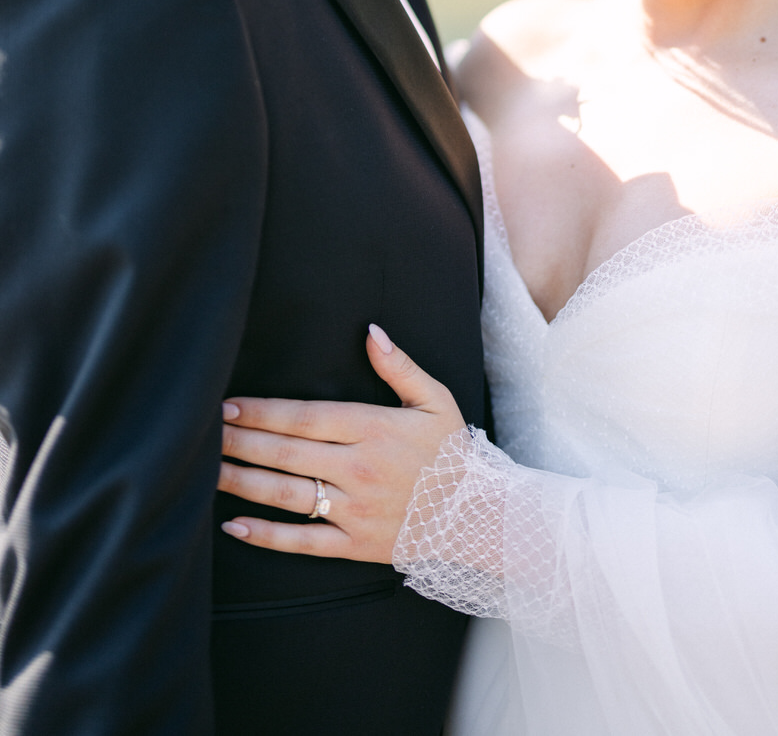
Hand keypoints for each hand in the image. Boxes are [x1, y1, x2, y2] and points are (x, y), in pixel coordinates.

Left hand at [217, 324, 464, 561]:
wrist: (478, 516)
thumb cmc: (452, 452)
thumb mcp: (435, 400)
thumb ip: (400, 366)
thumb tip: (371, 331)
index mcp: (373, 429)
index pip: (305, 417)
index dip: (262, 411)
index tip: (227, 405)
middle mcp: (357, 469)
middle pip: (286, 453)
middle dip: (240, 441)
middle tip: (202, 433)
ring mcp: (353, 509)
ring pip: (286, 495)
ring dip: (242, 482)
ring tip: (206, 471)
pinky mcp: (353, 544)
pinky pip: (302, 542)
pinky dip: (266, 536)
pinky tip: (234, 525)